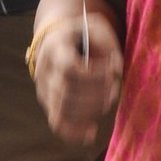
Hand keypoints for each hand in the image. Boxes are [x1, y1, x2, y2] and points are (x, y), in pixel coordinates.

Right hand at [32, 12, 121, 145]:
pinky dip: (74, 132)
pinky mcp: (49, 102)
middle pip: (67, 93)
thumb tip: (116, 71)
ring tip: (109, 98)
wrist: (59, 37)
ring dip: (92, 110)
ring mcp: (43, 88)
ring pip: (62, 112)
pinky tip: (91, 133)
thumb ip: (107, 45)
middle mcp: (43, 70)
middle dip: (97, 94)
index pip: (69, 69)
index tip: (111, 68)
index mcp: (55, 47)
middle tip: (114, 84)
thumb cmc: (83, 32)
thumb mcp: (96, 26)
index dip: (94, 75)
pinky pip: (57, 123)